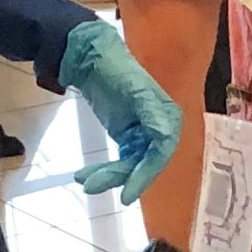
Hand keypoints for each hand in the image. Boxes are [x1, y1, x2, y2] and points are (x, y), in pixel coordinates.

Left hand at [60, 21, 183, 203]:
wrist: (91, 57)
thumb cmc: (115, 68)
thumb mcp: (134, 89)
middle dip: (120, 176)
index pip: (161, 153)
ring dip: (108, 175)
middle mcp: (159, 129)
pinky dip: (104, 170)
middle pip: (144, 163)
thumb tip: (165, 137)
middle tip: (93, 184)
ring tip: (84, 179)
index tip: (127, 194)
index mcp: (167, 117)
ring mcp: (142, 135)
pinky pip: (119, 162)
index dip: (146, 175)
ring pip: (130, 166)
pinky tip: (85, 174)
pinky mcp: (126, 138)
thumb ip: (152, 113)